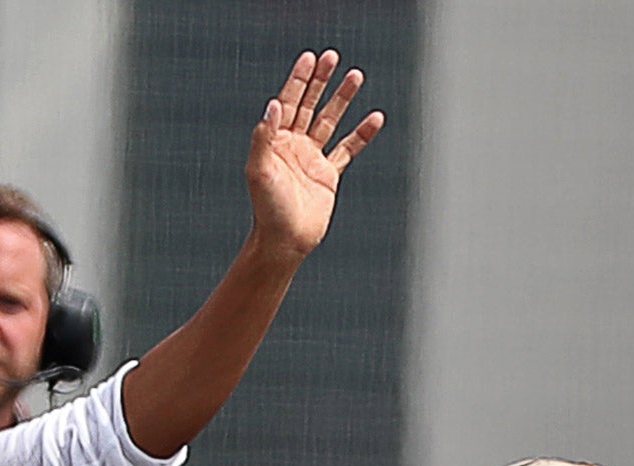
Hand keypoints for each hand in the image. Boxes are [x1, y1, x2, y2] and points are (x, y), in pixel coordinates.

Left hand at [247, 50, 384, 260]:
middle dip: (321, 80)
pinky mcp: (328, 174)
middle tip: (332, 57)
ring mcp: (312, 158)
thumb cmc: (266, 209)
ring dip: (342, 99)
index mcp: (275, 141)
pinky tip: (375, 118)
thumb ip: (264, 138)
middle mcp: (293, 145)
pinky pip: (348, 149)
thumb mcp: (258, 171)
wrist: (285, 241)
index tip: (310, 58)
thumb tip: (273, 105)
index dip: (298, 79)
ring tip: (356, 76)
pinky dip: (361, 134)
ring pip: (330, 120)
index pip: (289, 102)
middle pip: (309, 104)